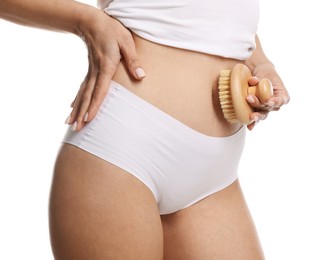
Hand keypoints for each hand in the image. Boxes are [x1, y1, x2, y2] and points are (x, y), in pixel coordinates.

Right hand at [65, 9, 144, 130]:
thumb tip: (141, 77)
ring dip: (76, 110)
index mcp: (106, 67)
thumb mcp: (126, 42)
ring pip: (82, 94)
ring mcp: (90, 72)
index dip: (94, 105)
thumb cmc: (111, 31)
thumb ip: (133, 60)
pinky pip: (81, 88)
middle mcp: (95, 72)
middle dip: (81, 114)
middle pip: (87, 96)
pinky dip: (76, 99)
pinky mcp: (89, 71)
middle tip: (75, 130)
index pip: (100, 90)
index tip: (88, 119)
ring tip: (69, 124)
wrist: (91, 21)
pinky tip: (71, 107)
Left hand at [246, 63, 289, 129]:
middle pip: (268, 107)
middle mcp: (275, 104)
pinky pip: (256, 118)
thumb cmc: (265, 74)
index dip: (274, 102)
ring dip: (256, 115)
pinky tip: (250, 127)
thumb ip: (259, 79)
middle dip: (258, 104)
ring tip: (251, 116)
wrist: (258, 75)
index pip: (280, 100)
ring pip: (262, 114)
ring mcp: (266, 109)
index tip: (268, 101)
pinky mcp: (257, 111)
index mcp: (282, 95)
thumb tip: (253, 81)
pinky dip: (253, 123)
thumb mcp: (264, 74)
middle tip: (249, 98)